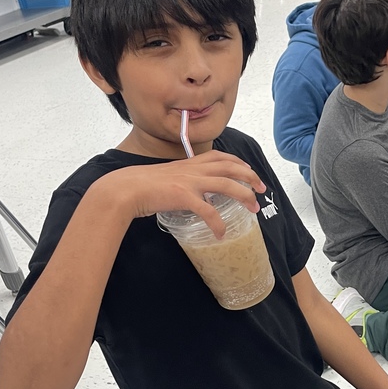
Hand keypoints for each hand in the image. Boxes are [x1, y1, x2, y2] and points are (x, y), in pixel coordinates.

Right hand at [108, 150, 265, 237]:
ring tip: (254, 208)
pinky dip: (218, 223)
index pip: (220, 156)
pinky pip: (208, 211)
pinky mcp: (184, 197)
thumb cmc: (142, 185)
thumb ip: (185, 183)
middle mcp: (193, 169)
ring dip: (244, 196)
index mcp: (189, 163)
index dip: (238, 162)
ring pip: (226, 185)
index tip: (249, 169)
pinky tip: (221, 233)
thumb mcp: (168, 177)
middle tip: (262, 188)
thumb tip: (197, 196)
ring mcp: (190, 182)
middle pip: (230, 167)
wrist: (125, 189)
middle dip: (250, 177)